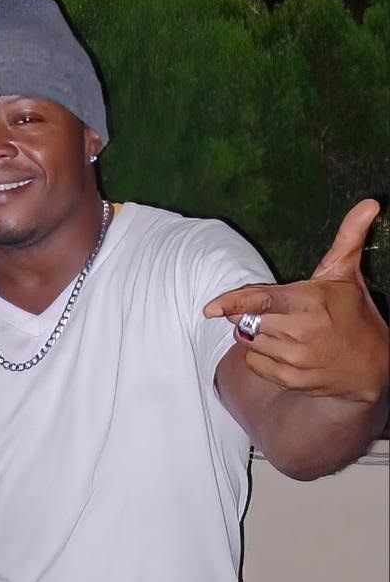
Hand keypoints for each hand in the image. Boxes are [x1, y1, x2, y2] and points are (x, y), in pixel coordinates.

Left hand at [204, 199, 388, 402]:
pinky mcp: (291, 379)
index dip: (232, 302)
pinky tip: (286, 350)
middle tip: (282, 314)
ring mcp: (296, 359)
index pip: (261, 301)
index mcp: (309, 302)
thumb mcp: (347, 275)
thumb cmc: (354, 313)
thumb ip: (348, 238)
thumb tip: (369, 202)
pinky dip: (261, 356)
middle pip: (250, 320)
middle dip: (255, 315)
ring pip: (250, 341)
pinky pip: (254, 363)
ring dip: (259, 335)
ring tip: (289, 332)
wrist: (375, 367)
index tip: (209, 308)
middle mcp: (300, 332)